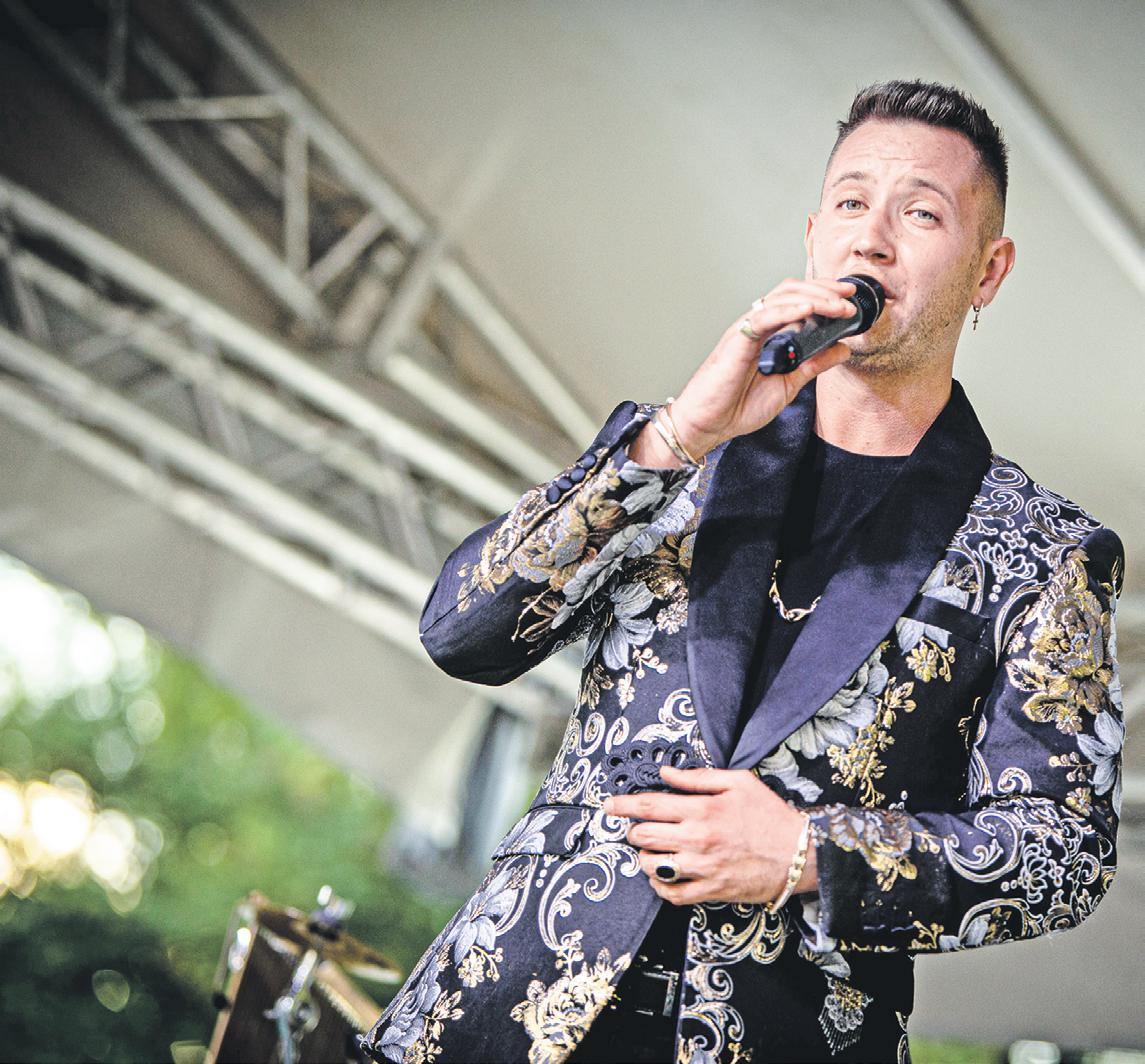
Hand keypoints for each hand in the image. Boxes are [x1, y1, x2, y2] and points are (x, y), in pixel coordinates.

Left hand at [601, 765, 816, 905]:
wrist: (799, 854)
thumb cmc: (770, 815)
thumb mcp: (738, 782)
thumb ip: (697, 777)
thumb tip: (665, 772)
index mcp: (702, 810)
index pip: (649, 806)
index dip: (622, 806)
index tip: (608, 806)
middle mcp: (697, 839)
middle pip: (643, 835)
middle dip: (633, 830)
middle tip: (638, 827)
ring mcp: (702, 868)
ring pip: (651, 865)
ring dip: (644, 856)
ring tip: (651, 849)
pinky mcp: (710, 891)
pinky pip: (671, 894)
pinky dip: (659, 885)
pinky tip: (662, 874)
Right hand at [629, 278, 856, 465]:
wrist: (708, 424)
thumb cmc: (738, 405)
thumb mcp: (789, 384)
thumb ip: (814, 364)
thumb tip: (843, 349)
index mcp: (769, 333)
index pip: (798, 300)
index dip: (825, 294)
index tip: (850, 300)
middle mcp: (758, 326)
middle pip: (792, 290)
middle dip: (824, 289)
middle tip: (849, 297)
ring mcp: (746, 330)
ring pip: (781, 298)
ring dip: (814, 298)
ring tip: (838, 306)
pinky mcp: (737, 340)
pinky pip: (764, 317)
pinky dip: (788, 310)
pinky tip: (809, 310)